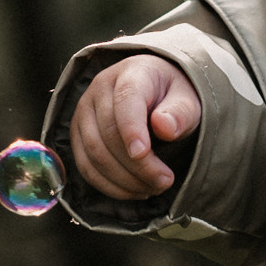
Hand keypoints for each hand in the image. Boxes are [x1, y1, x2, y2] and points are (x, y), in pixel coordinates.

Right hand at [68, 53, 203, 199]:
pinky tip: (134, 191)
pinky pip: (86, 167)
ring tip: (153, 188)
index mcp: (130, 74)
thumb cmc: (172, 97)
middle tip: (164, 181)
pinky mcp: (78, 135)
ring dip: (124, 180)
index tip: (144, 154)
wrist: (155, 93)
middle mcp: (99, 89)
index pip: (126, 101)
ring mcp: (84, 112)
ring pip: (94, 154)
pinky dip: (109, 186)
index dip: (132, 130)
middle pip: (108, 133)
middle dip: (137, 166)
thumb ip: (180, 112)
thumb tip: (164, 127)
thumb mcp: (188, 100)